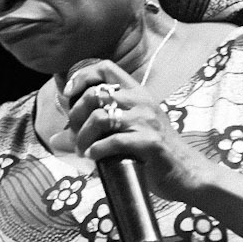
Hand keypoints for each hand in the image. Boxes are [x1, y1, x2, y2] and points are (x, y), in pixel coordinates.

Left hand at [62, 60, 214, 201]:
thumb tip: (56, 138)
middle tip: (75, 134)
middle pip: (95, 94)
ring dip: (83, 137)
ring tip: (82, 150)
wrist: (186, 173)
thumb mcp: (129, 133)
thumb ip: (96, 130)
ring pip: (100, 117)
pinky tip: (94, 157)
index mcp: (138, 93)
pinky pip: (113, 141)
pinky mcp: (148, 142)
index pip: (106, 68)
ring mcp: (146, 121)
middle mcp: (142, 101)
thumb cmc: (154, 153)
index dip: (82, 76)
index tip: (69, 95)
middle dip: (76, 116)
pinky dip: (97, 150)